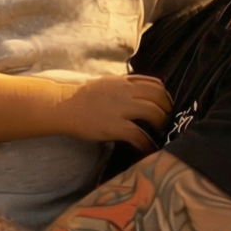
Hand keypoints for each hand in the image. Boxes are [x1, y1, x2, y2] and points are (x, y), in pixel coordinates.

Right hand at [56, 74, 171, 149]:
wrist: (63, 106)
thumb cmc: (82, 97)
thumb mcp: (106, 83)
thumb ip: (124, 87)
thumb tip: (139, 95)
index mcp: (124, 81)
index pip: (155, 83)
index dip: (165, 95)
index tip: (165, 106)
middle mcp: (125, 92)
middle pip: (159, 97)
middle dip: (167, 110)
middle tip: (166, 121)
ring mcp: (120, 109)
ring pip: (153, 113)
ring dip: (160, 125)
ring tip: (158, 133)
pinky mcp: (114, 126)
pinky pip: (139, 135)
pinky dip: (147, 144)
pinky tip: (147, 149)